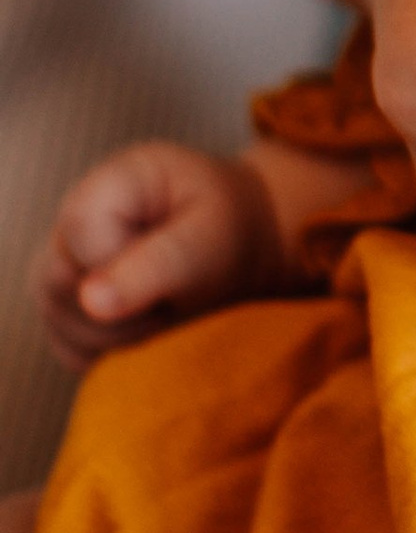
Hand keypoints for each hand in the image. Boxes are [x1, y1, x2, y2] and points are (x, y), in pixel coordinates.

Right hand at [37, 142, 281, 367]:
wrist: (237, 242)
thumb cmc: (225, 230)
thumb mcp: (209, 238)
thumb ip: (157, 264)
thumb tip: (92, 301)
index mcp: (110, 183)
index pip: (81, 234)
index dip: (130, 266)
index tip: (178, 262)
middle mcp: (70, 220)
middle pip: (61, 283)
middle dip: (129, 305)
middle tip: (177, 286)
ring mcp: (60, 263)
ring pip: (61, 321)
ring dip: (125, 330)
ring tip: (166, 298)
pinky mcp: (63, 307)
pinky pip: (71, 349)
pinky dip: (113, 349)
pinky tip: (146, 320)